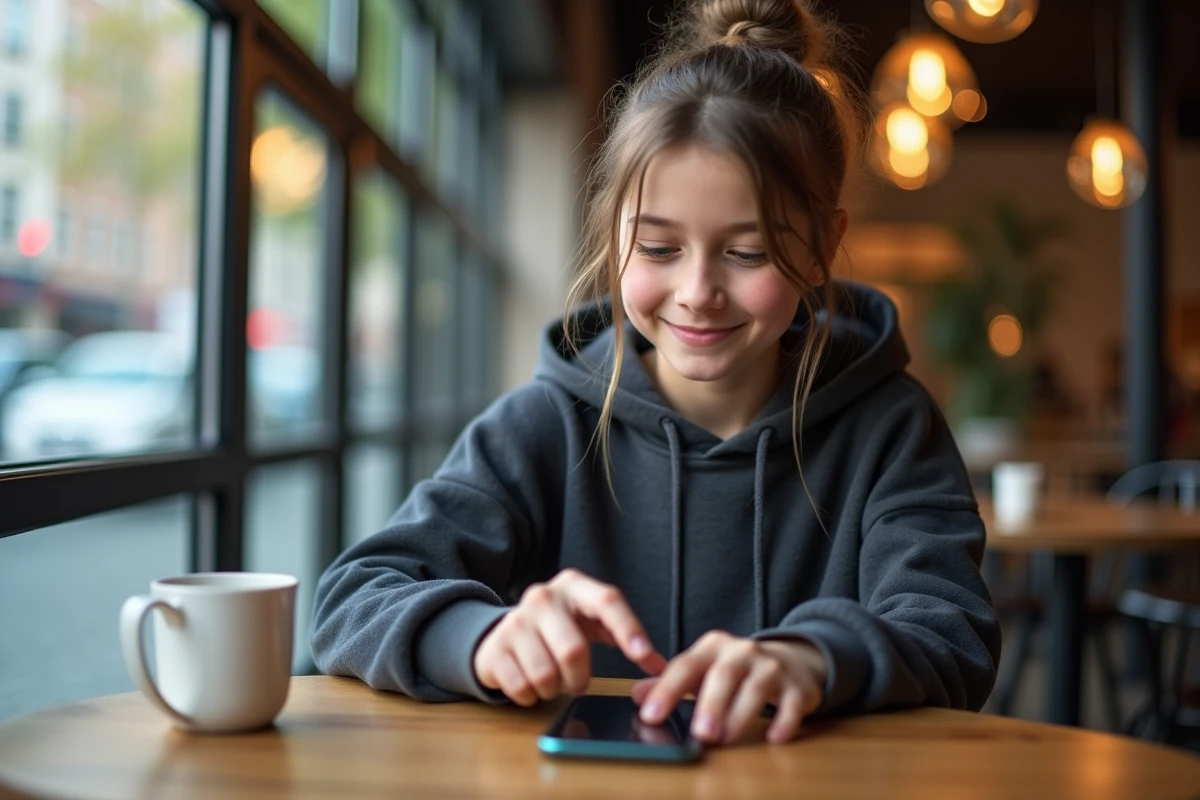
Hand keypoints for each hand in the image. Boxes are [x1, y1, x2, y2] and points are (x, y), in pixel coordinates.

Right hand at [472, 568, 666, 705]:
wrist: (504, 632)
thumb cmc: (561, 628)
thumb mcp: (592, 622)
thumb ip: (627, 638)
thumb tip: (660, 666)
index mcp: (574, 586)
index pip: (607, 601)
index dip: (628, 629)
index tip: (644, 656)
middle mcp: (542, 596)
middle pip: (574, 650)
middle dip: (580, 678)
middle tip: (578, 682)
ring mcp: (515, 620)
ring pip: (545, 674)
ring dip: (554, 689)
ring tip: (552, 680)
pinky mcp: (494, 647)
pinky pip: (521, 687)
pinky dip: (531, 696)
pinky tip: (530, 682)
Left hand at [632, 631, 826, 744]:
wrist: (790, 660)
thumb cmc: (736, 671)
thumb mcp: (702, 670)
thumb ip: (670, 683)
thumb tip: (637, 696)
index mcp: (712, 647)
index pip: (685, 666)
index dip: (667, 690)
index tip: (650, 714)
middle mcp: (742, 651)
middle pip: (723, 675)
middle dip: (710, 705)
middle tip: (699, 733)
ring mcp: (771, 667)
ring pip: (755, 690)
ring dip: (739, 717)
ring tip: (725, 740)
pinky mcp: (797, 687)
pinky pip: (791, 704)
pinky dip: (784, 721)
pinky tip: (774, 738)